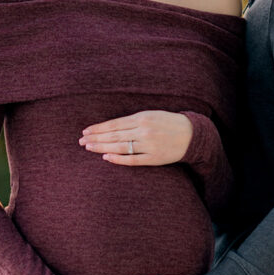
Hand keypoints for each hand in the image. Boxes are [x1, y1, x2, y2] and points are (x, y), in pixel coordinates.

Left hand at [79, 111, 193, 165]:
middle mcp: (144, 131)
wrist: (191, 135)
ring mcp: (149, 145)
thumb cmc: (168, 123)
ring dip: (103, 147)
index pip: (115, 124)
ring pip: (121, 147)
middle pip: (115, 135)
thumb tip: (110, 127)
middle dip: (96, 138)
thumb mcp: (151, 115)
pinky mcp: (154, 158)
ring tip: (89, 148)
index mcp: (142, 118)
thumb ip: (133, 120)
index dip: (99, 128)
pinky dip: (118, 159)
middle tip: (82, 141)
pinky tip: (106, 158)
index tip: (85, 131)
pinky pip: (133, 159)